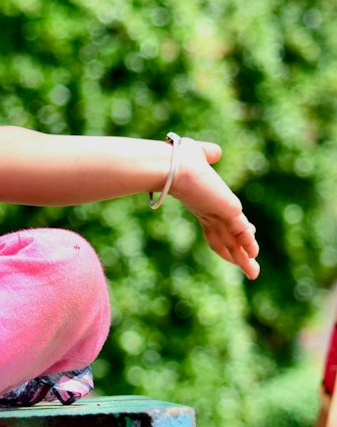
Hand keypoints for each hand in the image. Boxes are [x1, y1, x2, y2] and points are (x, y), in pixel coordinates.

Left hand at [169, 138, 259, 278]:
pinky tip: (254, 255)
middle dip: (238, 254)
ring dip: (244, 258)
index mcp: (203, 203)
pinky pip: (241, 232)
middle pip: (226, 239)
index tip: (248, 232)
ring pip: (233, 242)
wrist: (172, 166)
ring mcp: (217, 215)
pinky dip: (248, 243)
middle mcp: (210, 212)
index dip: (232, 230)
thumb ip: (208, 154)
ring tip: (253, 274)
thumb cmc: (178, 158)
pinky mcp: (227, 212)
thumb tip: (215, 153)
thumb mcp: (197, 154)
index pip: (219, 223)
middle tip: (249, 268)